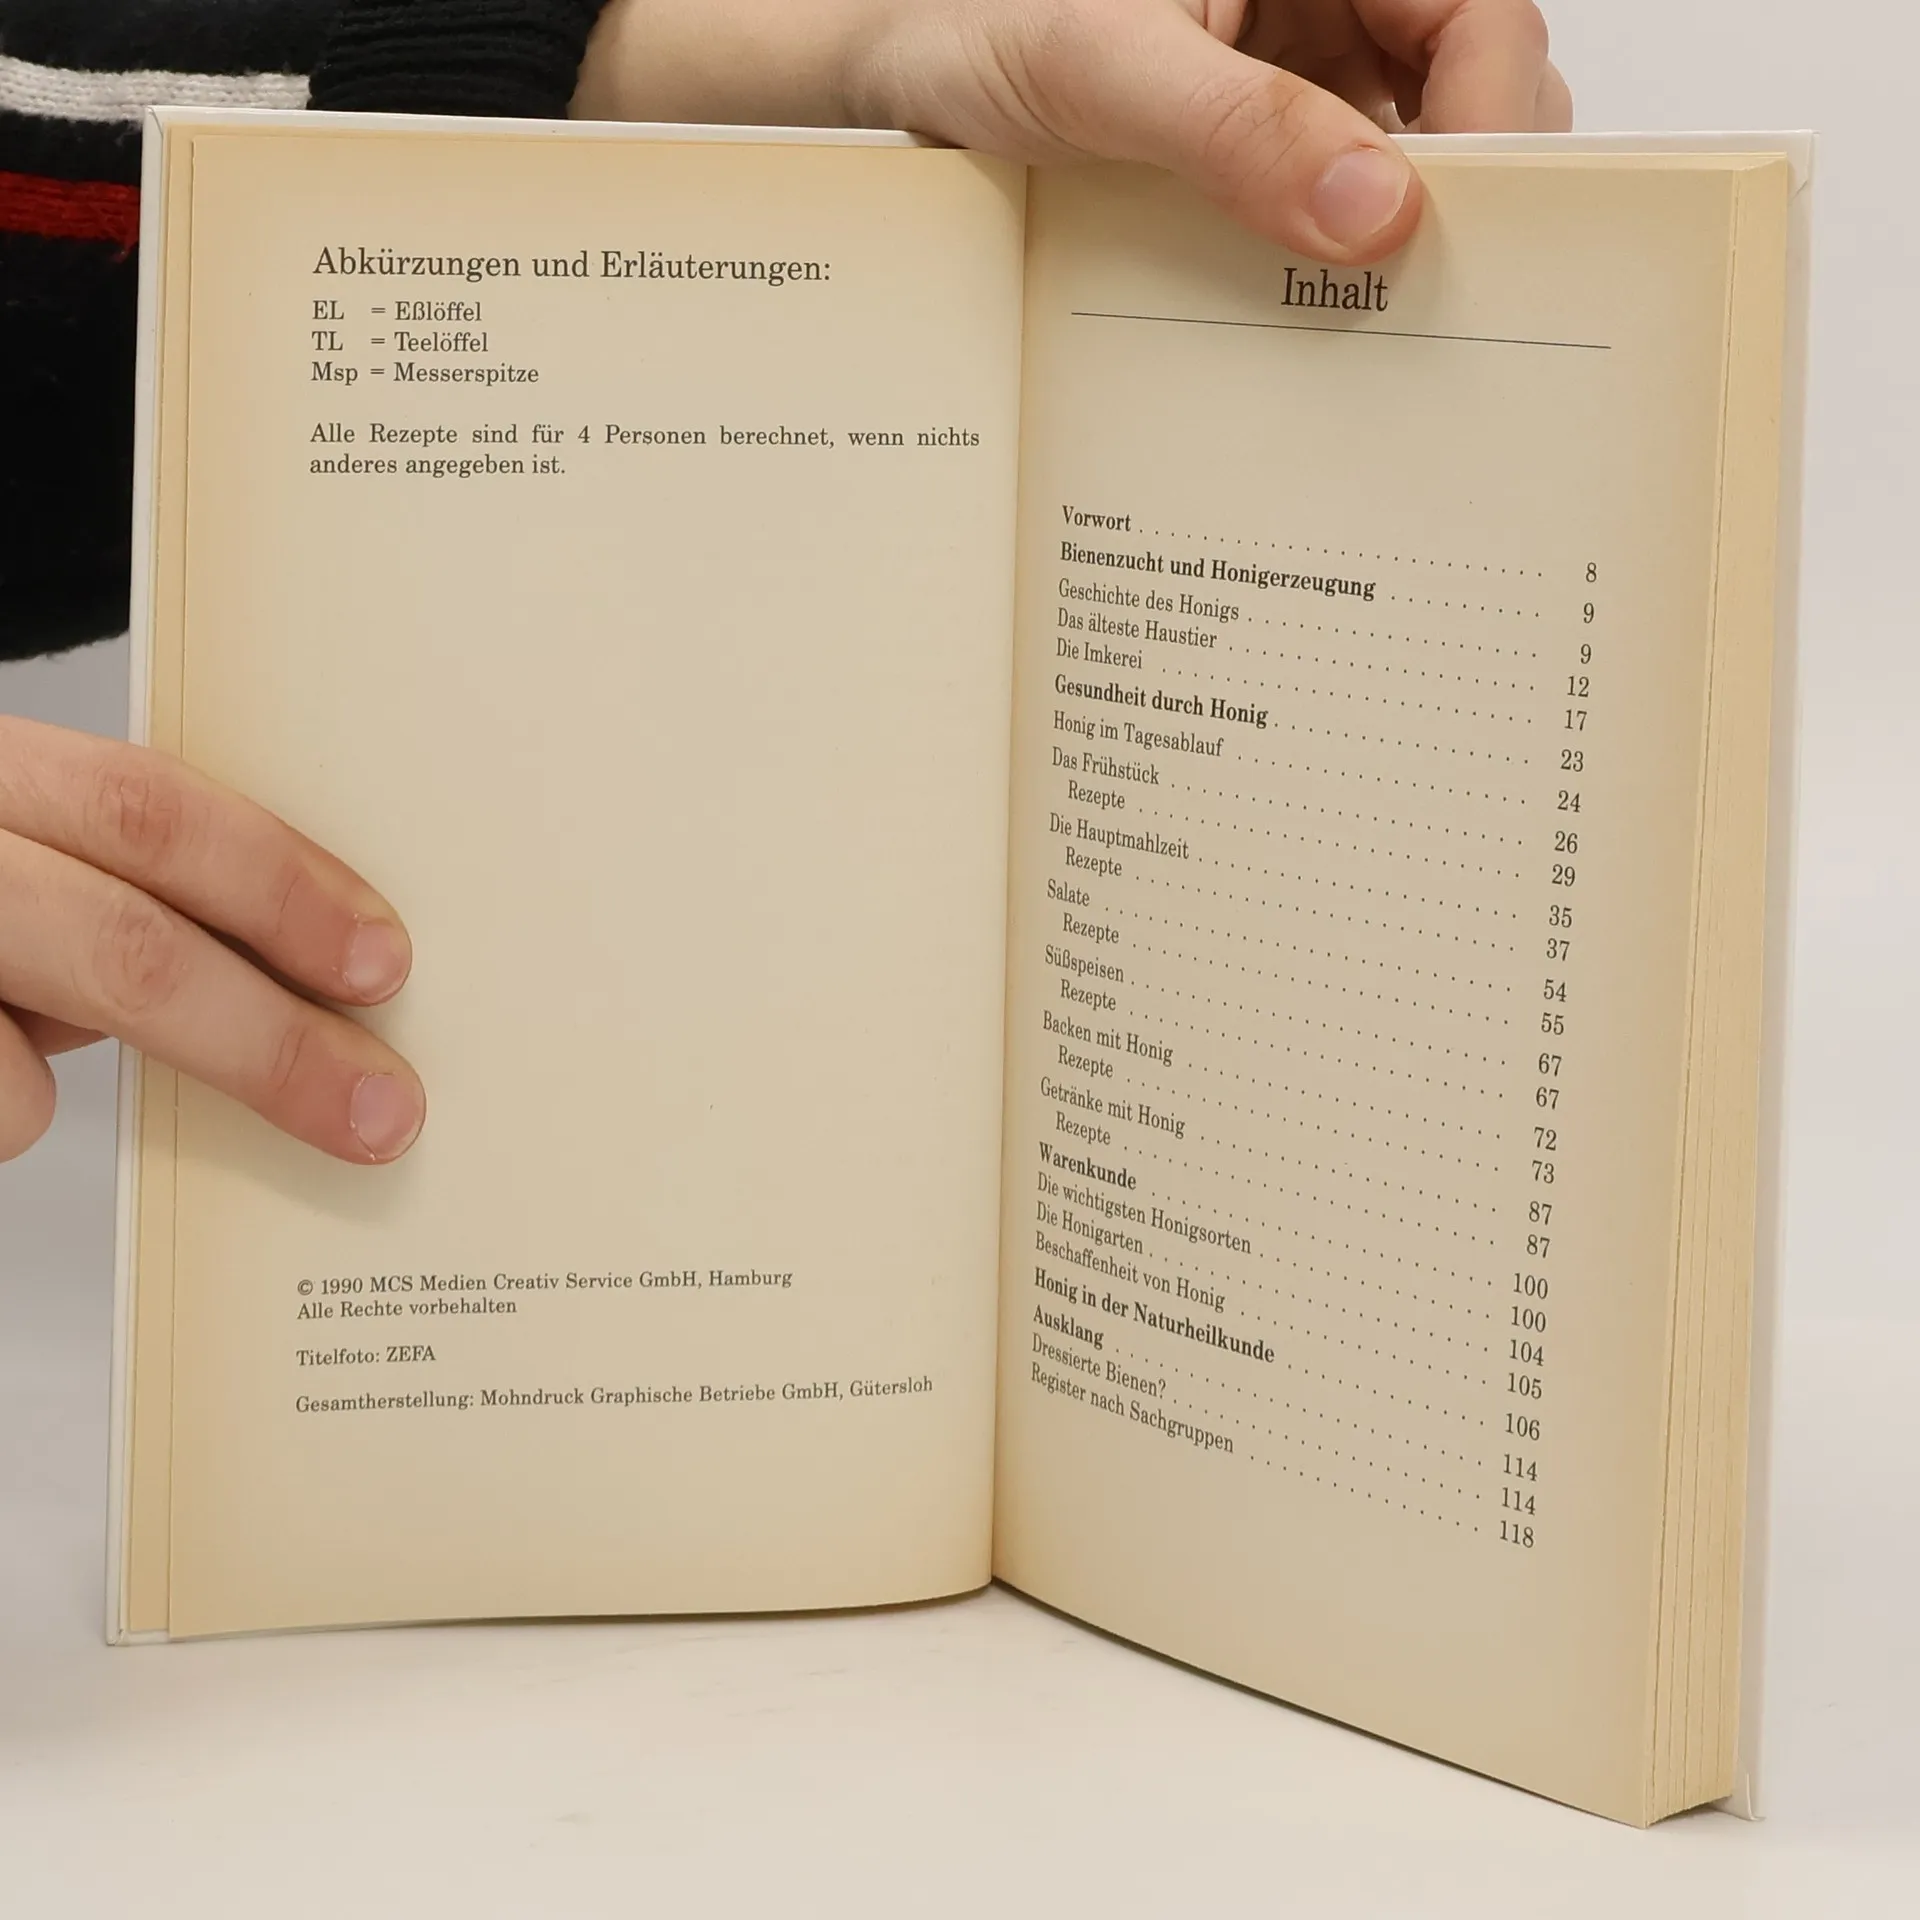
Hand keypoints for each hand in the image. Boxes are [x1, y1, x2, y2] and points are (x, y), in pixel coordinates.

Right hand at [0, 718, 423, 1164]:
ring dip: (55, 1086)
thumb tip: (295, 977)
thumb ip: (115, 888)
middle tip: (381, 1113)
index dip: (278, 884)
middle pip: (122, 945)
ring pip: (19, 1075)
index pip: (146, 806)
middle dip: (268, 1044)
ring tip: (16, 1045)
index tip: (381, 960)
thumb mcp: (24, 861)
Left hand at [575, 0, 1570, 262]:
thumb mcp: (1105, 69)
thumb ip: (1236, 130)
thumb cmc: (979, 20)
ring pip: (1405, 163)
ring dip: (1388, 247)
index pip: (1479, 19)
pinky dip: (1329, 266)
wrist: (900, 66)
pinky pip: (1331, 204)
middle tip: (1423, 312)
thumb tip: (1373, 214)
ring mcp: (1305, 71)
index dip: (1493, 127)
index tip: (1465, 237)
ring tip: (1366, 334)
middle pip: (1462, 96)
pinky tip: (1308, 323)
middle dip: (1449, 199)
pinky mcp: (1265, 141)